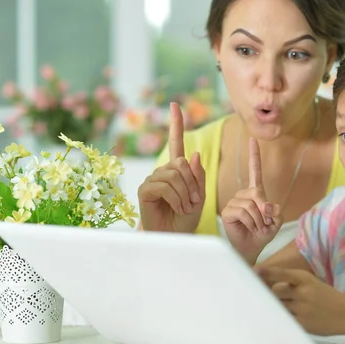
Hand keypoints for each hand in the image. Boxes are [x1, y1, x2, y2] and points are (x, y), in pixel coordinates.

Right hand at [138, 102, 205, 232]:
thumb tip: (193, 153)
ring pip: (174, 174)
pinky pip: (165, 185)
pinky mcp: (145, 190)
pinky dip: (177, 198)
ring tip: (186, 207)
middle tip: (195, 200)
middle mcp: (162, 171)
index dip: (176, 124)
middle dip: (193, 182)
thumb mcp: (199, 196)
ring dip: (186, 192)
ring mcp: (152, 179)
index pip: (175, 142)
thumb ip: (198, 175)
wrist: (175, 238)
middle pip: (180, 162)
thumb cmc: (186, 219)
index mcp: (176, 170)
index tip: (175, 105)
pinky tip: (178, 208)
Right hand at [221, 138, 282, 262]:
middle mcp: (243, 195)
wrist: (250, 249)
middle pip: (257, 194)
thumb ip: (276, 212)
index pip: (254, 171)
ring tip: (257, 228)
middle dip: (265, 212)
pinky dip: (251, 222)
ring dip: (259, 220)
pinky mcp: (228, 211)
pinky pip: (243, 212)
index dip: (254, 156)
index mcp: (256, 193)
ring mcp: (234, 202)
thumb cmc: (262, 234)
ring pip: (251, 205)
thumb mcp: (276, 223)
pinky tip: (249, 228)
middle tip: (265, 224)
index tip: (252, 139)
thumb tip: (266, 205)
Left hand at [257, 266, 344, 335]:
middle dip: (271, 294)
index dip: (268, 272)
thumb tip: (268, 286)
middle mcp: (303, 292)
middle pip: (276, 291)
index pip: (283, 274)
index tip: (255, 271)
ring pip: (279, 306)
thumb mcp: (311, 283)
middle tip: (267, 295)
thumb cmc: (325, 296)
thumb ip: (292, 283)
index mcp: (305, 279)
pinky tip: (282, 318)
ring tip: (279, 307)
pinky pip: (285, 320)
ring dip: (276, 307)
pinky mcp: (303, 323)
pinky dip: (282, 318)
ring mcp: (303, 308)